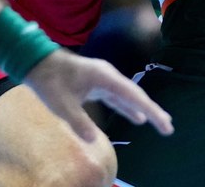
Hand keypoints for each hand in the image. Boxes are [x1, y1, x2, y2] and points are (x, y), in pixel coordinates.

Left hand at [22, 48, 173, 142]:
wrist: (37, 62)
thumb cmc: (49, 81)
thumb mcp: (61, 105)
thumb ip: (78, 122)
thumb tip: (92, 141)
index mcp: (104, 77)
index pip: (133, 96)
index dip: (151, 111)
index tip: (165, 123)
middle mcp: (108, 76)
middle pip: (135, 95)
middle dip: (152, 111)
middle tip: (168, 127)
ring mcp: (104, 78)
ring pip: (128, 96)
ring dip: (142, 109)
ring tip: (158, 122)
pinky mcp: (97, 83)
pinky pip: (117, 97)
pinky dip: (127, 107)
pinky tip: (136, 118)